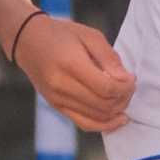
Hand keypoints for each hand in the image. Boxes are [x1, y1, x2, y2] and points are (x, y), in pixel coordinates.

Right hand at [17, 14, 136, 134]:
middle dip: (124, 99)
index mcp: (71, 64)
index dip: (125, 87)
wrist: (28, 40)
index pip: (106, 87)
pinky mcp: (56, 106)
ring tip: (123, 98)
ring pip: (96, 117)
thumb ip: (109, 58)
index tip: (131, 79)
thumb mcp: (89, 35)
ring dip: (116, 111)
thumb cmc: (61, 34)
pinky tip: (117, 119)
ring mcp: (57, 99)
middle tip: (129, 86)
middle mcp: (61, 85)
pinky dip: (103, 125)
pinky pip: (84, 123)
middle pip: (103, 104)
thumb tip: (126, 80)